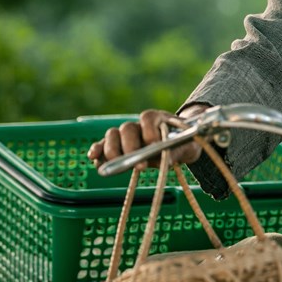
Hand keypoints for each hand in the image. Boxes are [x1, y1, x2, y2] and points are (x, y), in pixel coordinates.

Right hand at [86, 105, 211, 169]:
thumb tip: (166, 158)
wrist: (179, 145)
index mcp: (158, 118)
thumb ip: (178, 151)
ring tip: (116, 164)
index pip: (148, 117)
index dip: (148, 129)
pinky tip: (94, 158)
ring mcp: (127, 135)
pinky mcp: (118, 147)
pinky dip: (97, 150)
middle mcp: (139, 124)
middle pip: (127, 128)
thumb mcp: (188, 147)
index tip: (153, 144)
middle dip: (130, 146)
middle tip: (138, 163)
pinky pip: (103, 145)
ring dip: (112, 149)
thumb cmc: (184, 144)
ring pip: (112, 135)